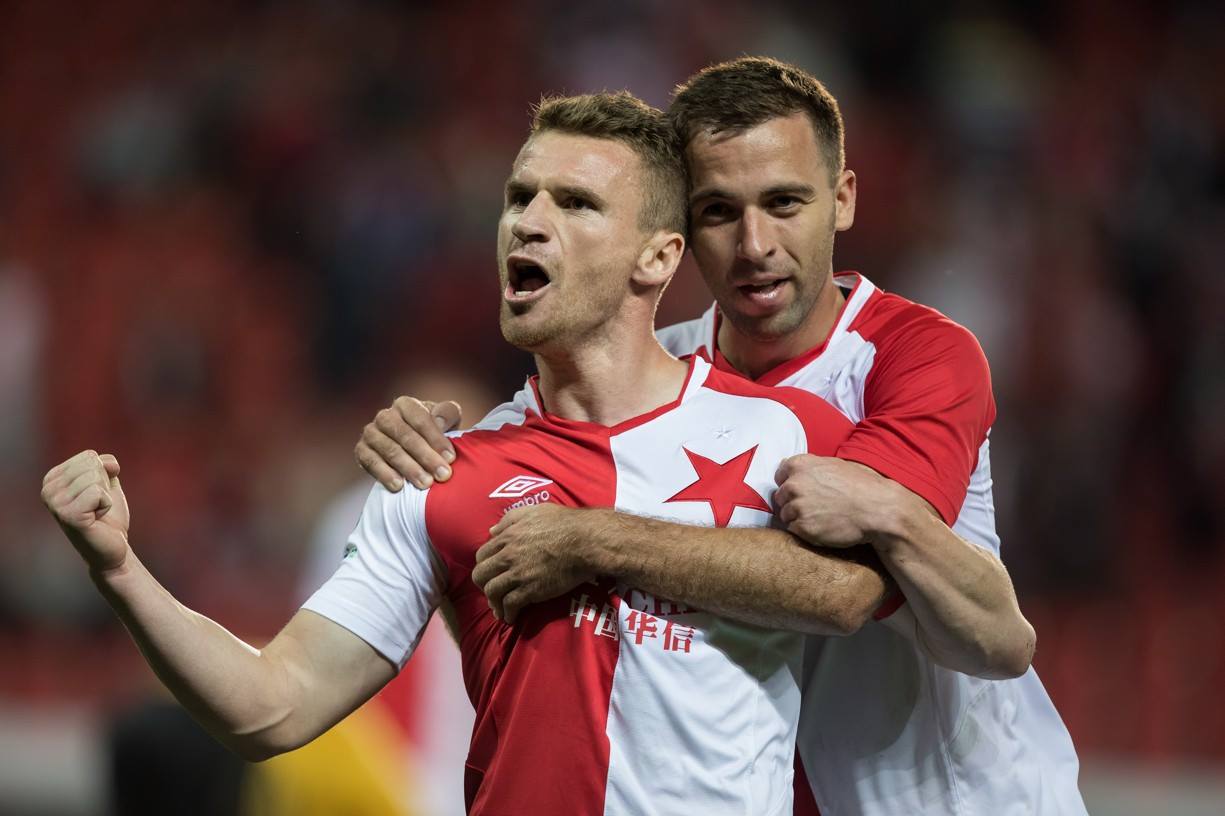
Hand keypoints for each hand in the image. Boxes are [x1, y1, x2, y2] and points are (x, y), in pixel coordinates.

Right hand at [41, 450, 131, 573]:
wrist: (113, 547)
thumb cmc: (108, 516)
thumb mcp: (107, 483)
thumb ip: (104, 465)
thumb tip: (109, 463)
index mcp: (52, 479)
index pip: (89, 456)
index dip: (103, 475)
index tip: (95, 496)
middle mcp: (48, 490)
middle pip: (92, 465)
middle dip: (105, 485)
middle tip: (97, 506)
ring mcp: (55, 504)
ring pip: (96, 477)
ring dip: (105, 496)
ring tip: (96, 513)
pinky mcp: (68, 516)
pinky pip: (98, 492)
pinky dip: (106, 504)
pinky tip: (96, 518)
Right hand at [354, 396, 461, 491]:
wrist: (413, 450)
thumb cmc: (434, 433)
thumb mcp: (447, 419)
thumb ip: (448, 414)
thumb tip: (440, 420)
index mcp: (406, 404)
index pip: (420, 419)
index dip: (436, 439)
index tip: (451, 458)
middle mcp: (385, 416)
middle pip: (405, 435)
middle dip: (425, 456)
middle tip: (442, 475)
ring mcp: (371, 433)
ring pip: (390, 450)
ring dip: (408, 468)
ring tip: (425, 483)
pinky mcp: (361, 451)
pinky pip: (371, 462)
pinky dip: (384, 474)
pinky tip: (398, 486)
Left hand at [472, 504, 598, 624]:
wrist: (585, 541)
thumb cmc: (564, 523)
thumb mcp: (533, 511)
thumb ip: (509, 520)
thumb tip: (492, 531)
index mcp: (507, 537)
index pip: (481, 555)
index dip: (484, 565)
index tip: (491, 572)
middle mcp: (508, 556)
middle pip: (481, 575)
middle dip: (483, 585)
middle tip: (492, 591)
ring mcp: (518, 574)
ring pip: (492, 592)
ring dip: (494, 603)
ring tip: (500, 610)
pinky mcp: (530, 590)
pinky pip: (510, 605)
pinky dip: (508, 613)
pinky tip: (512, 617)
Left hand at [774, 455, 900, 547]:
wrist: (876, 509)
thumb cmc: (859, 486)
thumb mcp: (833, 465)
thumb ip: (808, 467)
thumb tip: (787, 465)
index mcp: (800, 465)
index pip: (780, 475)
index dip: (790, 484)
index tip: (802, 491)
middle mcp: (794, 484)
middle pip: (780, 497)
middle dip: (792, 502)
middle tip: (814, 507)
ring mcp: (797, 507)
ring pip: (786, 515)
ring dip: (798, 518)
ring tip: (821, 518)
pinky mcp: (803, 528)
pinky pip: (794, 530)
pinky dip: (804, 531)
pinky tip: (822, 527)